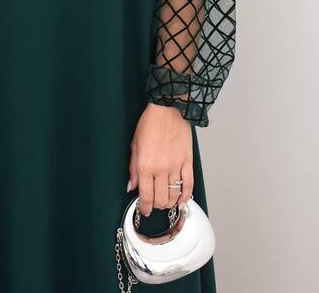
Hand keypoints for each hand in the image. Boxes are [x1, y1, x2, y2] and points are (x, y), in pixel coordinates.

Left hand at [127, 102, 193, 216]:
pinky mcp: (187, 161)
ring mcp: (176, 166)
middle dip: (156, 206)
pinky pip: (189, 184)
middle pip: (160, 198)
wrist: (168, 109)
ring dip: (170, 202)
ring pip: (174, 194)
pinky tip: (182, 200)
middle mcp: (161, 168)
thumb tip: (131, 186)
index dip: (144, 207)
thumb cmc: (150, 123)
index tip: (144, 210)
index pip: (145, 195)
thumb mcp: (135, 144)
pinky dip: (186, 196)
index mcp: (146, 165)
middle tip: (154, 205)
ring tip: (166, 202)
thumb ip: (133, 168)